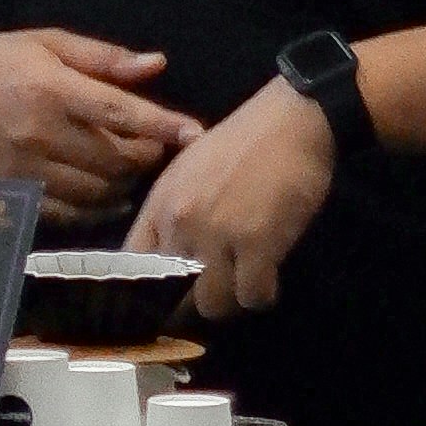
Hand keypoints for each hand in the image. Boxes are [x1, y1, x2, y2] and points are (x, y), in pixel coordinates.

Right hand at [0, 29, 200, 209]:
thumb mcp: (45, 42)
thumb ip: (102, 58)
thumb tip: (157, 65)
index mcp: (51, 87)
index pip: (121, 112)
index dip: (163, 125)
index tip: (195, 133)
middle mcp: (40, 132)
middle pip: (116, 160)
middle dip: (147, 156)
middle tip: (156, 146)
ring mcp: (25, 169)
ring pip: (98, 192)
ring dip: (126, 185)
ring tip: (133, 169)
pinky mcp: (12, 194)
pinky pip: (70, 215)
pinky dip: (98, 210)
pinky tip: (108, 195)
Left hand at [126, 73, 339, 314]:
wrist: (291, 121)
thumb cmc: (243, 143)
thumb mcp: (189, 171)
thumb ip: (173, 213)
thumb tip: (171, 259)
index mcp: (161, 203)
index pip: (134, 265)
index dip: (147, 290)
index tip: (164, 300)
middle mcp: (181, 222)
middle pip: (173, 294)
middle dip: (195, 299)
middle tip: (219, 289)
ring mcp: (217, 235)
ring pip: (213, 305)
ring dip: (232, 299)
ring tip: (246, 282)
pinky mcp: (257, 245)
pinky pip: (252, 297)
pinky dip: (262, 294)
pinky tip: (269, 278)